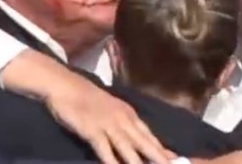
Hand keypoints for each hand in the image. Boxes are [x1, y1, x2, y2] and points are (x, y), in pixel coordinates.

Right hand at [28, 62, 170, 163]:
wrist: (65, 85)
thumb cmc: (85, 98)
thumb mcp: (110, 109)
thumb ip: (124, 124)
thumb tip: (138, 139)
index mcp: (128, 114)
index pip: (149, 136)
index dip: (162, 150)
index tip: (177, 161)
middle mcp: (122, 120)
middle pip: (144, 143)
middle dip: (158, 158)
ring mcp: (108, 125)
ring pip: (128, 148)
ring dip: (139, 163)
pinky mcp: (92, 130)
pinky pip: (104, 150)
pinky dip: (112, 162)